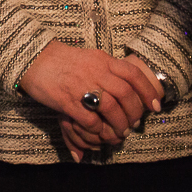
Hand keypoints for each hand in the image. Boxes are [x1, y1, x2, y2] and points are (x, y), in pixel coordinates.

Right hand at [19, 41, 164, 161]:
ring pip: (111, 107)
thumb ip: (109, 70)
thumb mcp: (91, 58)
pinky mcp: (67, 101)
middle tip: (134, 123)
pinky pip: (90, 119)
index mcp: (104, 60)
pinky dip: (99, 129)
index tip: (155, 106)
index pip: (133, 74)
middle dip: (134, 112)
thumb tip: (128, 85)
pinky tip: (100, 132)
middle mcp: (96, 71)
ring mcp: (81, 86)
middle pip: (125, 93)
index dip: (147, 91)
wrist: (35, 59)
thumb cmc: (65, 61)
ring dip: (119, 123)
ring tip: (121, 132)